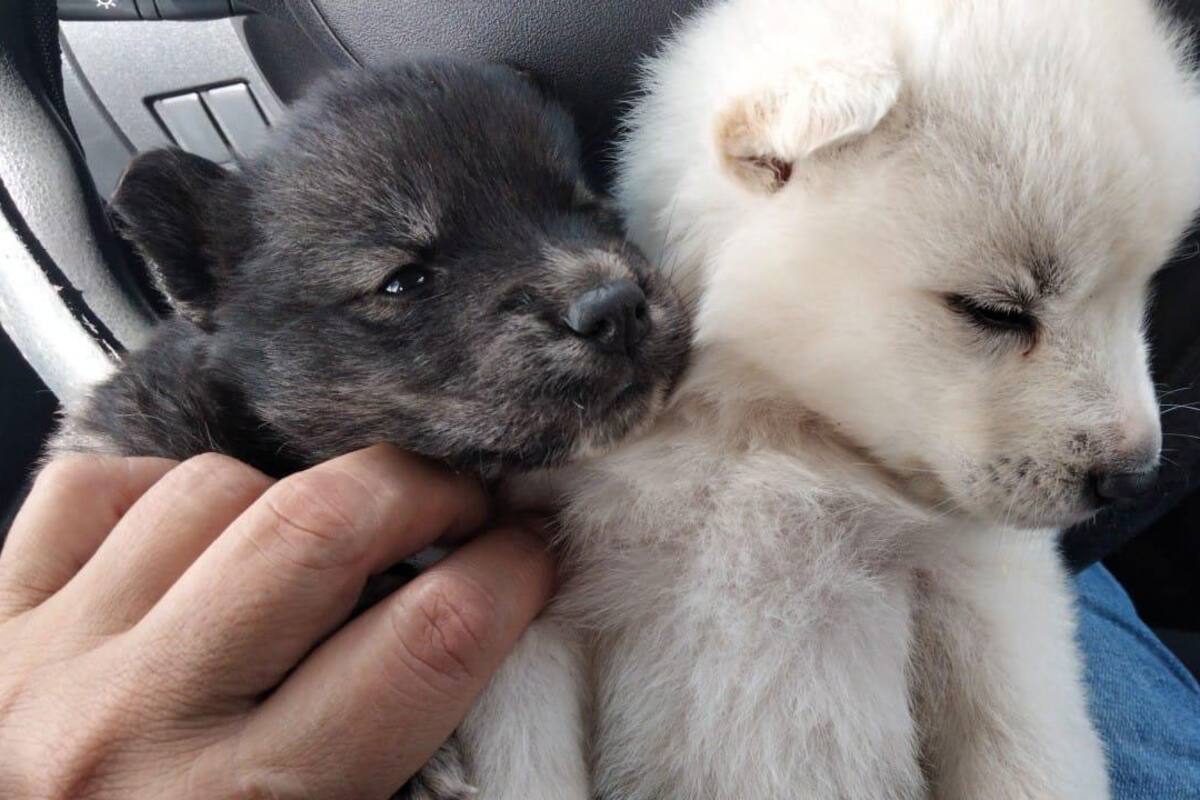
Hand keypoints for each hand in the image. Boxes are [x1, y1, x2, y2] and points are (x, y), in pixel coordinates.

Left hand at [0, 445, 555, 798]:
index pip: (426, 640)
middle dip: (424, 491)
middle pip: (323, 528)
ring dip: (298, 495)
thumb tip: (483, 632)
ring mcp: (45, 662)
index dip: (509, 574)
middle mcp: (137, 726)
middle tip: (459, 506)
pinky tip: (202, 532)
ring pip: (212, 489)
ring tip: (328, 537)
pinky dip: (165, 489)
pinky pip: (93, 491)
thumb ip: (401, 761)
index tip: (528, 556)